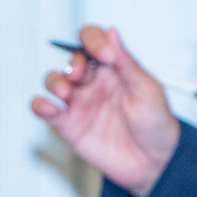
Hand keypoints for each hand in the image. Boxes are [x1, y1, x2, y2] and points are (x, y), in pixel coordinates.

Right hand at [30, 25, 180, 196]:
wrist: (154, 164)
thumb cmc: (156, 125)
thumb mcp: (148, 89)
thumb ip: (127, 62)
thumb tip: (112, 32)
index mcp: (113, 68)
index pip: (94, 41)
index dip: (94, 40)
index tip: (105, 55)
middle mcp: (94, 82)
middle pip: (72, 59)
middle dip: (74, 63)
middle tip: (81, 74)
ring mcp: (80, 102)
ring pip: (54, 80)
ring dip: (55, 81)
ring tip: (66, 92)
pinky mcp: (69, 125)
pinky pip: (46, 110)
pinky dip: (40, 105)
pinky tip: (48, 107)